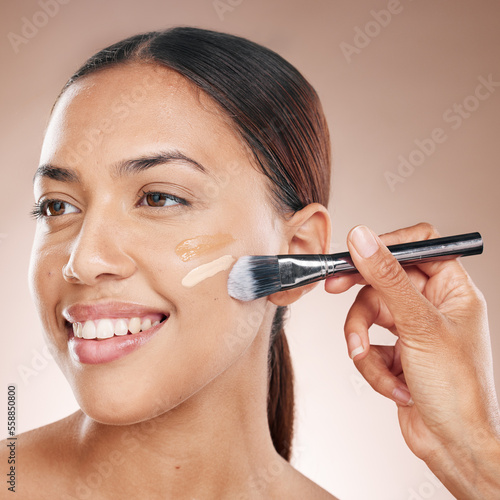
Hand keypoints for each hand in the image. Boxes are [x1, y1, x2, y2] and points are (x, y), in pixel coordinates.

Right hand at [325, 223, 499, 497]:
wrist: (453, 447)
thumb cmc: (457, 390)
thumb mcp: (418, 325)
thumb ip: (386, 278)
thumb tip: (362, 238)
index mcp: (452, 289)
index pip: (418, 246)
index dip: (387, 245)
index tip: (357, 252)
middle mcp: (432, 305)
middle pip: (382, 281)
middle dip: (360, 296)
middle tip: (332, 287)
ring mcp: (412, 329)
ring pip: (368, 315)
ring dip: (363, 342)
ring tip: (367, 360)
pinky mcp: (395, 351)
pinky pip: (368, 344)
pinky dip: (372, 366)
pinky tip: (394, 386)